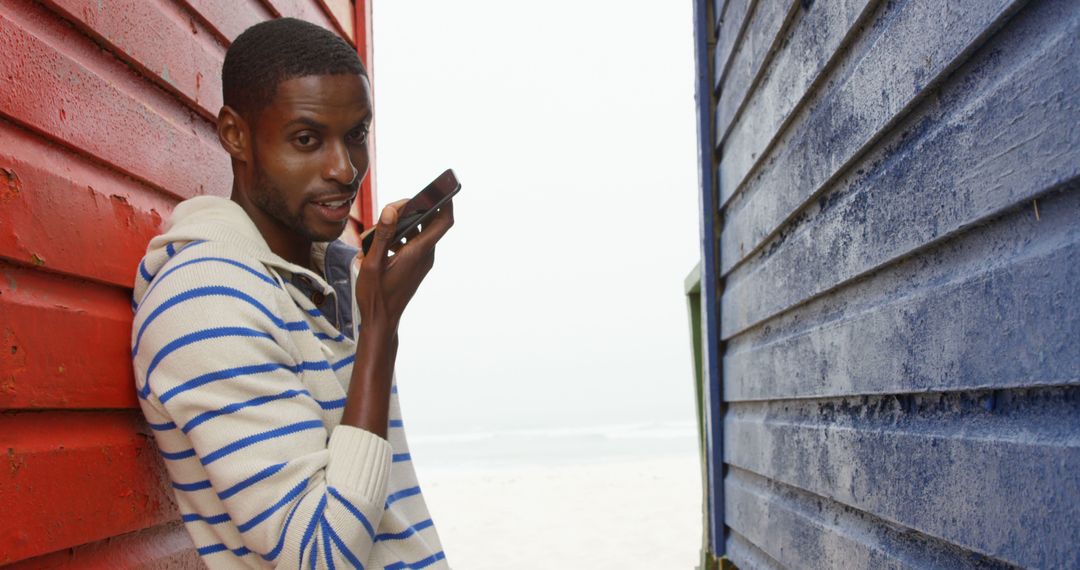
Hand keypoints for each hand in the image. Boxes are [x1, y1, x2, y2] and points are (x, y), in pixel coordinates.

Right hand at [355, 198, 453, 333]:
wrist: (381, 320)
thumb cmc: (376, 295)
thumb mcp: (373, 263)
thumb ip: (383, 235)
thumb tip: (392, 210)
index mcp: (418, 252)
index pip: (443, 221)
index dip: (447, 201)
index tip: (442, 187)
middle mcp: (425, 255)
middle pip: (429, 222)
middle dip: (414, 209)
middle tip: (393, 208)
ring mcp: (421, 261)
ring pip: (419, 232)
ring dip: (404, 224)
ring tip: (381, 228)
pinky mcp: (415, 266)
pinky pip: (413, 243)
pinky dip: (401, 237)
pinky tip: (381, 243)